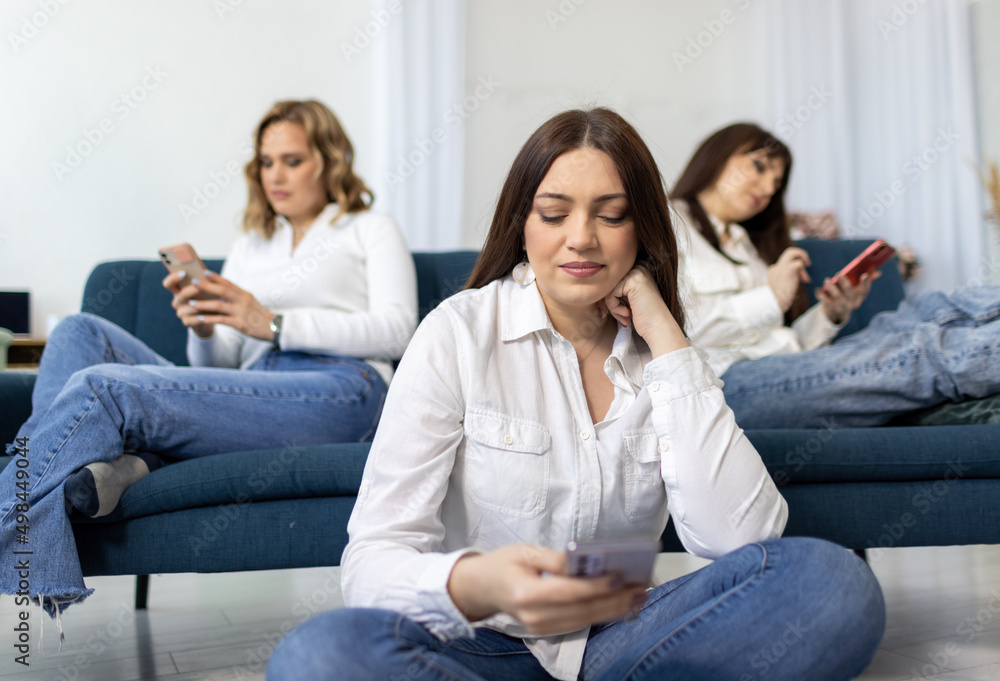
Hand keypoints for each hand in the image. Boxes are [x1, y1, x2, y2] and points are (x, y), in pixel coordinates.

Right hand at [163, 271, 213, 337]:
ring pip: (189, 308)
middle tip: (201, 285)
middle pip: (181, 295)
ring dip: (200, 304)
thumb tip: (203, 267)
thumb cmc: (208, 297)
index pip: (169, 283)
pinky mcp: (187, 322)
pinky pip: (194, 319)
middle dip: (192, 289)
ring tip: (212, 301)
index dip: (173, 278)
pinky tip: (211, 314)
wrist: (211, 316)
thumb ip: (202, 278)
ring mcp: (181, 312)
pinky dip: (203, 316)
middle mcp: (178, 301)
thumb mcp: (205, 287)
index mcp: (178, 290)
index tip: (184, 272)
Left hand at [164, 270, 274, 339]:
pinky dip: (210, 319)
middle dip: (206, 286)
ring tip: (190, 303)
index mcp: (245, 294)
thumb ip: (238, 296)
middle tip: (193, 282)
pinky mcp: (240, 324)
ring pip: (219, 305)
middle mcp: (243, 301)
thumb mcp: (250, 302)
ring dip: (203, 304)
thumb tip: (223, 289)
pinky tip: (200, 319)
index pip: (228, 282)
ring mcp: (241, 312)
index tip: (203, 271)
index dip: (215, 277)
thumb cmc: (260, 315)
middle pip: (222, 290)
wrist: (274, 328)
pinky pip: (222, 320)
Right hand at [447, 544, 646, 635]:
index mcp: (525, 593)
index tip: (620, 577)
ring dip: (614, 610)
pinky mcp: (546, 632)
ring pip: (584, 621)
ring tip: (638, 597)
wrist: (481, 588)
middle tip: (641, 588)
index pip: (568, 591)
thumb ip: (556, 559)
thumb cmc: (503, 564)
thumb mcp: (525, 552)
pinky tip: (620, 606)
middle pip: (582, 610)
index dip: (596, 586)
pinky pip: (579, 624)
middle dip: (615, 600)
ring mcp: (539, 628)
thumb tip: (587, 562)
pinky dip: (601, 615)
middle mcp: (533, 616)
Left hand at [599, 265, 687, 357]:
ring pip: (608, 288)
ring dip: (612, 307)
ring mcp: (637, 272)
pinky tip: (627, 314)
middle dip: (609, 302)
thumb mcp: (629, 299)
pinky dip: (614, 307)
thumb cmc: (645, 317)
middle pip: (609, 282)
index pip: (613, 279)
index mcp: (639, 269)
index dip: (610, 296)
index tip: (613, 311)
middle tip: (619, 316)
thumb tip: (596, 287)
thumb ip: (617, 289)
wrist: (659, 328)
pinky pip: (611, 294)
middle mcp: (639, 267)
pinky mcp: (633, 281)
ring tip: (624, 317)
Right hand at [768, 247, 810, 311]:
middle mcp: (776, 267)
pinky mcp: (788, 270)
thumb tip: (795, 280)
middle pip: (788, 252)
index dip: (796, 269)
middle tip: (808, 263)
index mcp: (774, 271)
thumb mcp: (780, 288)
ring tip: (808, 266)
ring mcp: (781, 267)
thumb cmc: (777, 300)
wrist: (773, 304)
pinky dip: (804, 271)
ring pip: (792, 252)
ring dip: (803, 257)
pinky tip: (806, 280)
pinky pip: (799, 263)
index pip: (786, 262)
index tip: (802, 279)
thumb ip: (785, 281)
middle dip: (800, 254)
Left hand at [817, 271, 877, 323]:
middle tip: (838, 274)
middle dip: (844, 283)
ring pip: (838, 297)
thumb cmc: (847, 295)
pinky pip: (827, 303)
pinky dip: (822, 296)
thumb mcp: (855, 289)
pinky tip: (818, 290)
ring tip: (827, 280)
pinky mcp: (833, 311)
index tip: (864, 275)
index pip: (865, 290)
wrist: (838, 312)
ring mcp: (844, 308)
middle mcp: (854, 303)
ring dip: (832, 288)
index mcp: (860, 297)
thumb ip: (865, 281)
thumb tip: (878, 272)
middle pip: (850, 292)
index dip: (866, 283)